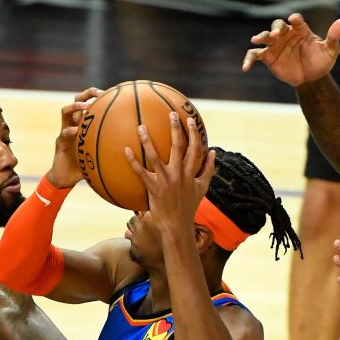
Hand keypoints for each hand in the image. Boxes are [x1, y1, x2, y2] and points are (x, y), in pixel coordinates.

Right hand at [47, 88, 103, 188]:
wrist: (66, 178)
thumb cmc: (84, 166)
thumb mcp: (100, 155)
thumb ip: (112, 149)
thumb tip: (134, 150)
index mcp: (83, 124)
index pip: (90, 104)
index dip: (98, 96)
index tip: (111, 93)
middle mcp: (73, 124)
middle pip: (77, 101)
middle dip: (87, 94)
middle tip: (98, 92)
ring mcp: (65, 131)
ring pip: (65, 111)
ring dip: (75, 106)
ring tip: (85, 106)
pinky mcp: (59, 142)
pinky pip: (63, 133)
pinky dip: (69, 131)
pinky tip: (75, 131)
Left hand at [124, 113, 214, 229]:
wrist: (177, 226)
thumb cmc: (189, 207)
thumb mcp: (202, 188)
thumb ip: (208, 170)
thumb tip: (213, 152)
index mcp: (191, 173)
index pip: (195, 148)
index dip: (193, 133)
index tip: (189, 120)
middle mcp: (179, 174)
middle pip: (177, 146)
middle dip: (175, 128)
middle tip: (170, 113)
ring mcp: (165, 181)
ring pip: (155, 156)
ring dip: (147, 140)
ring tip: (141, 127)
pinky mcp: (153, 188)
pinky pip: (141, 172)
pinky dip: (133, 161)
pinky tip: (126, 149)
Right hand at [241, 13, 339, 85]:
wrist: (311, 79)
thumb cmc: (321, 62)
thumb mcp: (330, 51)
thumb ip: (333, 37)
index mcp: (301, 30)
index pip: (296, 20)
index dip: (295, 20)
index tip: (293, 20)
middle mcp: (286, 35)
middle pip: (278, 25)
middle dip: (276, 28)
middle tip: (276, 34)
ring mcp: (276, 45)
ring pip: (265, 36)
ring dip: (260, 36)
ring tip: (256, 40)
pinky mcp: (268, 57)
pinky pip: (255, 55)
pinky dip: (249, 59)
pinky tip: (245, 68)